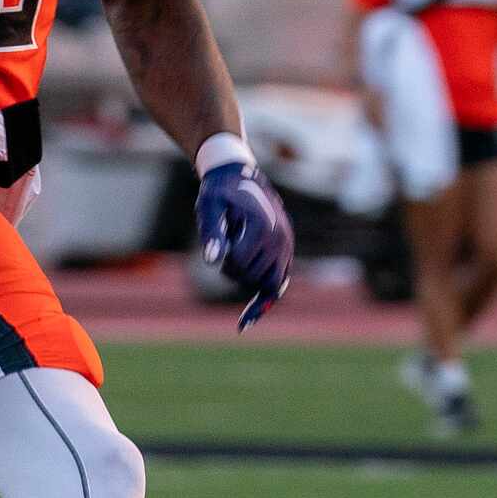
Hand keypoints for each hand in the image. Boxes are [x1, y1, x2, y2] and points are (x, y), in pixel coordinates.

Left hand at [195, 161, 293, 331]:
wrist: (239, 175)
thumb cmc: (219, 193)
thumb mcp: (209, 208)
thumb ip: (211, 233)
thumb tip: (212, 260)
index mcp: (262, 227)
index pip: (240, 264)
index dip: (224, 261)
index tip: (219, 243)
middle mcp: (281, 239)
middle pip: (254, 278)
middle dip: (235, 271)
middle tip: (226, 247)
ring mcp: (287, 246)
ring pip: (269, 285)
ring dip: (248, 281)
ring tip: (234, 260)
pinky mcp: (286, 251)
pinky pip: (279, 284)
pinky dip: (264, 301)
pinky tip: (245, 321)